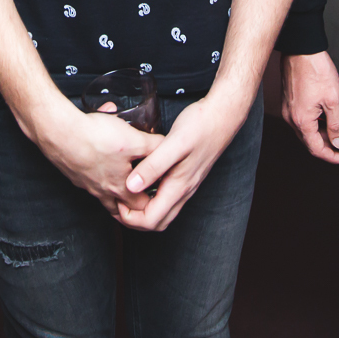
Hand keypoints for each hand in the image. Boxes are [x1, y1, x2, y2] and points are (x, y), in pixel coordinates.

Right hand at [29, 99, 163, 218]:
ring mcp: (86, 184)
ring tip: (123, 185)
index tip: (160, 196)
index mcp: (120, 188)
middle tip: (143, 196)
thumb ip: (154, 146)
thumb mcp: (134, 139)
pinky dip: (97, 173)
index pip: (142, 207)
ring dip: (114, 191)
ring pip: (103, 195)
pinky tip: (99, 160)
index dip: (153, 202)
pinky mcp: (74, 173)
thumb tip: (167, 147)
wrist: (60, 132)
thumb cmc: (95, 138)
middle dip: (133, 203)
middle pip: (121, 207)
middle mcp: (102, 191)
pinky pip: (90, 179)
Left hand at [115, 91, 252, 230]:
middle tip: (116, 203)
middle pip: (157, 221)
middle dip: (134, 219)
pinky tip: (142, 180)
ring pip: (163, 211)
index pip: (152, 220)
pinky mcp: (186, 175)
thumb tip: (131, 187)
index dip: (130, 218)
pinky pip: (167, 197)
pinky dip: (151, 196)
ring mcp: (186, 184)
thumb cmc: (200, 126)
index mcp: (178, 186)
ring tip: (125, 194)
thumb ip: (153, 166)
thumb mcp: (174, 144)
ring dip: (143, 209)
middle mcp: (184, 190)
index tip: (116, 203)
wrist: (223, 116)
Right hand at [282, 52, 338, 162]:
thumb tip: (338, 144)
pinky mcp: (289, 101)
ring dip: (323, 135)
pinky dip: (316, 124)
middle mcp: (291, 118)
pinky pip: (302, 120)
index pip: (316, 149)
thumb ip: (336, 125)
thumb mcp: (333, 100)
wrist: (301, 49)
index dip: (332, 156)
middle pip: (310, 141)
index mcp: (301, 121)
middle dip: (330, 146)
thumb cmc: (316, 71)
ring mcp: (288, 109)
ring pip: (306, 131)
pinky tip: (327, 119)